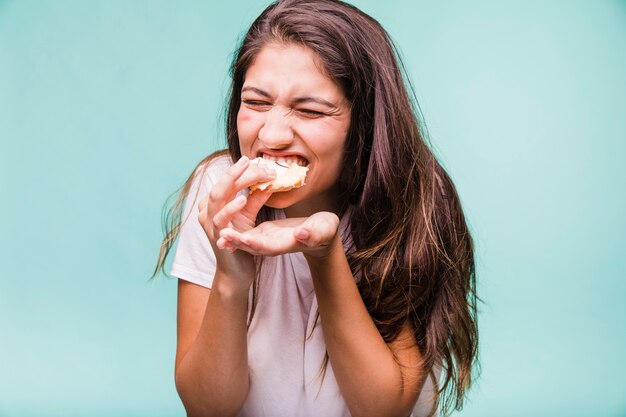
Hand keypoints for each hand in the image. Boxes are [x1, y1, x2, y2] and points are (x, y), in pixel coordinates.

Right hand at [197, 156, 274, 287]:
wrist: (236, 271)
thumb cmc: (241, 240)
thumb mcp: (248, 215)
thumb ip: (255, 198)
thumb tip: (268, 179)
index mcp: (213, 204)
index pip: (226, 182)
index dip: (239, 171)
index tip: (255, 161)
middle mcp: (207, 211)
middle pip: (219, 185)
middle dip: (234, 171)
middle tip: (249, 160)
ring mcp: (209, 224)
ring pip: (216, 198)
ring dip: (232, 184)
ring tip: (248, 173)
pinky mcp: (215, 237)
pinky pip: (220, 220)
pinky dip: (231, 208)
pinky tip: (243, 200)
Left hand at [219, 211, 340, 258]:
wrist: (322, 234)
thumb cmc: (325, 231)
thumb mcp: (322, 230)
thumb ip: (313, 234)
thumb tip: (301, 235)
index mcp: (287, 244)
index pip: (268, 246)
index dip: (255, 243)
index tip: (242, 238)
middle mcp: (273, 245)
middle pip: (253, 245)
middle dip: (237, 241)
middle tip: (221, 236)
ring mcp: (267, 240)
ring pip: (247, 239)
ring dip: (234, 236)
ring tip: (218, 233)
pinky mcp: (264, 232)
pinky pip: (247, 230)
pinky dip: (237, 226)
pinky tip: (225, 220)